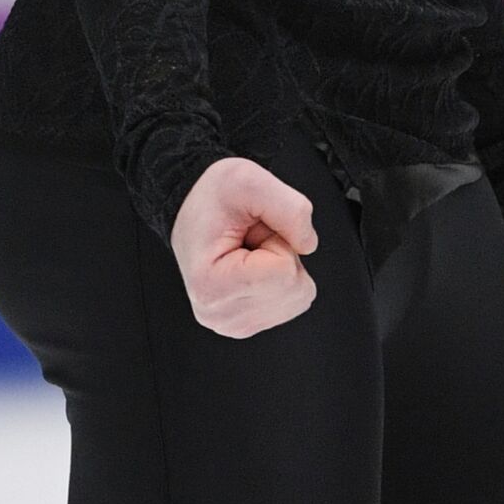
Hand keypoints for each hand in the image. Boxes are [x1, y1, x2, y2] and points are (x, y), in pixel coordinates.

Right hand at [170, 157, 319, 338]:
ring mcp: (232, 323)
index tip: (249, 232)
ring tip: (251, 252)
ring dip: (282, 268)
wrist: (194, 205)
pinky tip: (253, 266)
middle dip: (282, 256)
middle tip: (251, 241)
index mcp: (211, 285)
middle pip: (297, 291)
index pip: (285, 273)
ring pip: (298, 299)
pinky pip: (292, 304)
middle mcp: (218, 313)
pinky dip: (281, 281)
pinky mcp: (246, 324)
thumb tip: (309, 245)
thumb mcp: (250, 180)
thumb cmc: (213, 196)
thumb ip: (291, 209)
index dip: (277, 242)